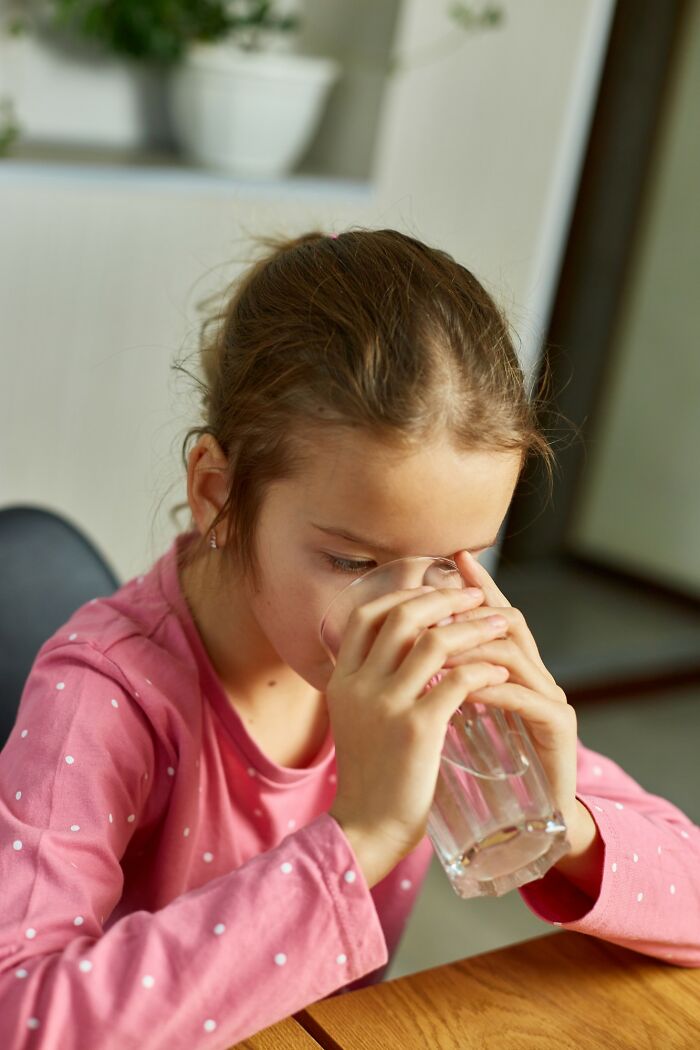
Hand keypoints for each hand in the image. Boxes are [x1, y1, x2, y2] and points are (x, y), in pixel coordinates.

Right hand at [327, 584, 511, 885]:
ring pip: (434, 642)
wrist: (366, 829)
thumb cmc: (370, 777)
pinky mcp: (416, 729)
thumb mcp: (357, 719)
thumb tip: (405, 652)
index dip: (403, 595)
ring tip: (500, 624)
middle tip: (477, 595)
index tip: (436, 589)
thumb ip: (372, 684)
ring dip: (473, 627)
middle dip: (445, 599)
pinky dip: (483, 670)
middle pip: (402, 617)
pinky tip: (500, 673)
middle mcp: (358, 684)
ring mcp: (386, 705)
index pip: (367, 616)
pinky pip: (458, 681)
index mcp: (342, 680)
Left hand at [447, 550, 579, 830]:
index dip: (477, 586)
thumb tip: (394, 645)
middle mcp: (538, 676)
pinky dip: (488, 686)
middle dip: (473, 605)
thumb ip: (437, 681)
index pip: (495, 616)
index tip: (452, 559)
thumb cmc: (480, 775)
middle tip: (442, 591)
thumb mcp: (450, 718)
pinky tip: (461, 686)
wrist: (523, 827)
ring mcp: (551, 699)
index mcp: (514, 672)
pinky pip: (521, 696)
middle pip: (508, 623)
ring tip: (435, 642)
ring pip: (512, 654)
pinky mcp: (558, 727)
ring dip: (471, 645)